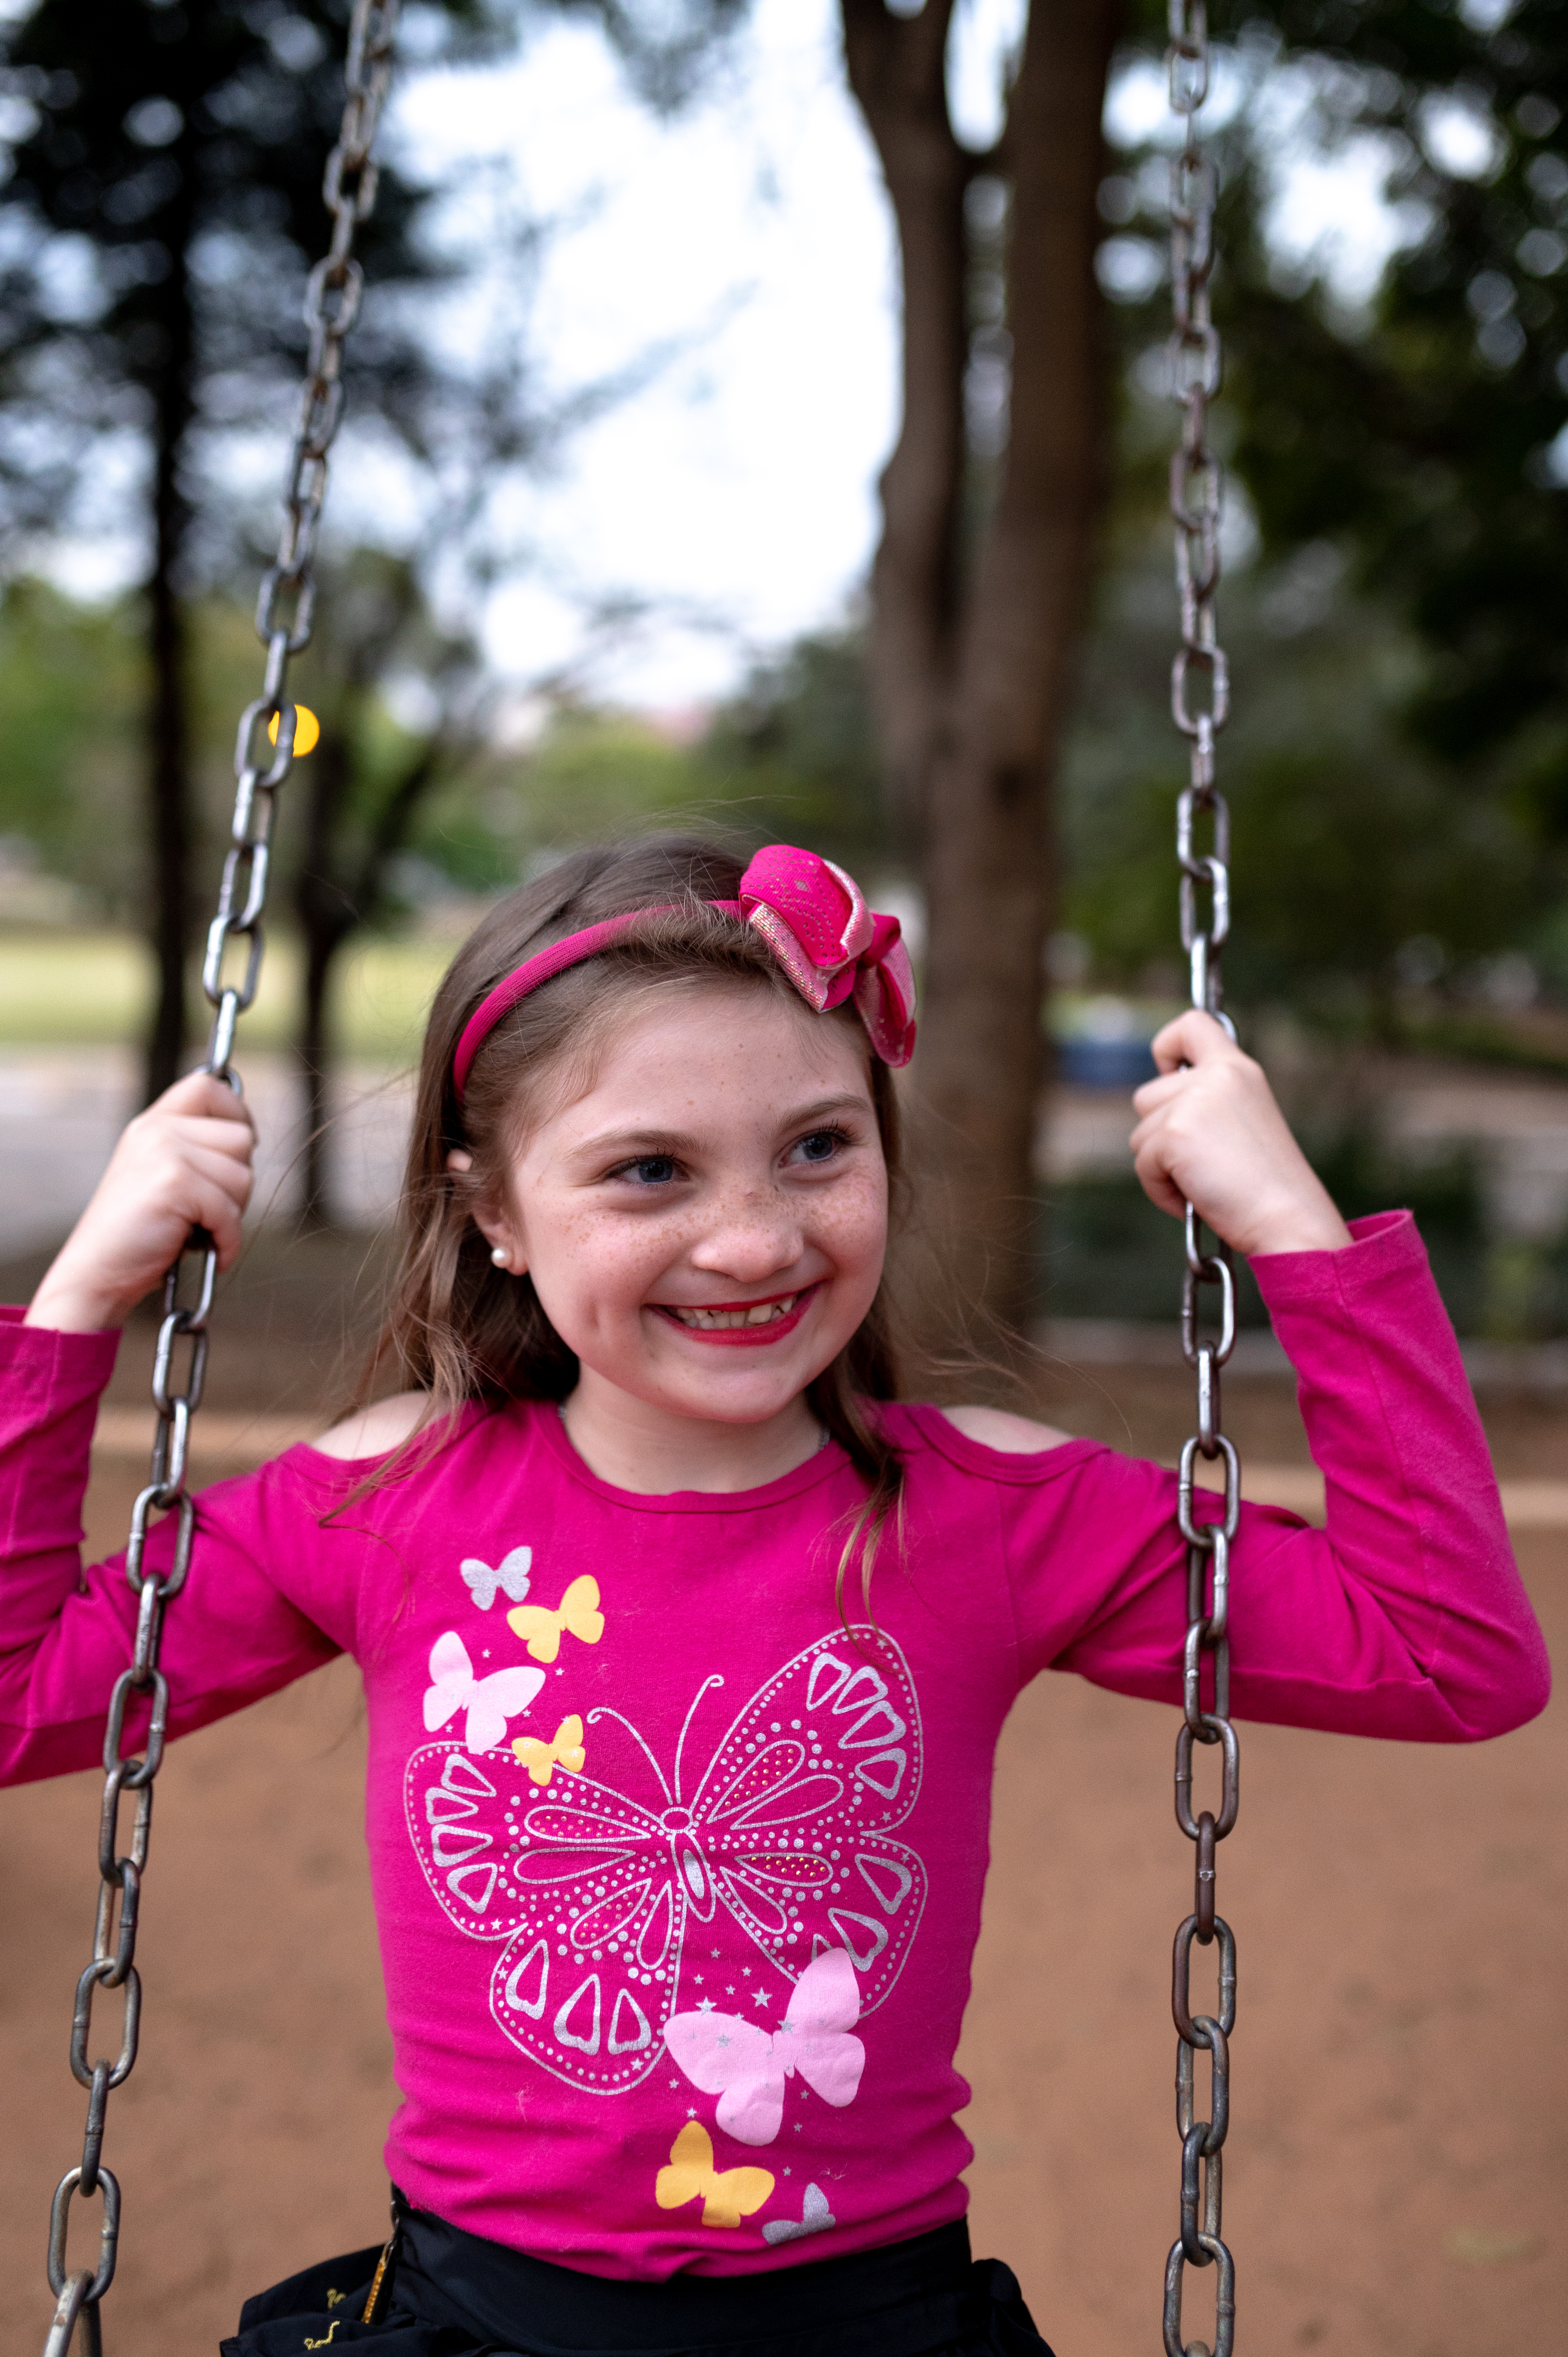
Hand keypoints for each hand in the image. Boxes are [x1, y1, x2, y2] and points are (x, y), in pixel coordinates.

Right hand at [26, 1072, 256, 1331]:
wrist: (96, 1273)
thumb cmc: (138, 1234)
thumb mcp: (162, 1175)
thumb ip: (195, 1148)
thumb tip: (249, 1136)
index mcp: (153, 1123)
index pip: (208, 1086)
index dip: (236, 1113)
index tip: (235, 1150)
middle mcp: (157, 1130)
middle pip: (242, 1138)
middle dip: (236, 1182)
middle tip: (206, 1210)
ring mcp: (164, 1153)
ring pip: (243, 1177)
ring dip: (231, 1214)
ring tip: (196, 1228)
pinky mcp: (174, 1184)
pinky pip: (230, 1212)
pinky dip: (227, 1240)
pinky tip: (201, 1249)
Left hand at [1129, 1012, 1350, 1257]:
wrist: (1289, 1219)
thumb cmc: (1267, 1187)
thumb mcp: (1243, 1124)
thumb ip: (1208, 1103)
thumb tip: (1161, 1106)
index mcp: (1238, 1070)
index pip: (1192, 1024)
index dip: (1167, 1046)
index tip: (1169, 1073)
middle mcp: (1217, 1076)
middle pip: (1147, 1096)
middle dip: (1161, 1135)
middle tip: (1203, 1163)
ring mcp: (1193, 1102)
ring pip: (1140, 1135)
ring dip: (1161, 1167)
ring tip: (1205, 1183)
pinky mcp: (1174, 1133)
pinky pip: (1143, 1164)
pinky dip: (1161, 1191)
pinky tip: (1199, 1198)